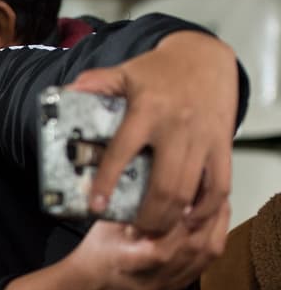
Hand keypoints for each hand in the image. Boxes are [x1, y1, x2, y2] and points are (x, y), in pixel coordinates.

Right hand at [0, 207, 229, 289]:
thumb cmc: (93, 255)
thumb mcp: (105, 227)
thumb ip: (131, 209)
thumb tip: (154, 179)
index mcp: (135, 260)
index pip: (173, 234)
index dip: (187, 211)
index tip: (193, 187)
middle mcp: (156, 276)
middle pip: (197, 245)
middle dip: (209, 216)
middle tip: (212, 190)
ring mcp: (168, 284)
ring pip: (206, 255)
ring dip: (216, 227)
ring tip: (218, 203)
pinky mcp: (176, 286)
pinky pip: (205, 264)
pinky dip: (213, 240)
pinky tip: (214, 224)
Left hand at [68, 30, 237, 233]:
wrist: (205, 57)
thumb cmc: (157, 72)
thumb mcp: (123, 72)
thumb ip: (94, 83)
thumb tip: (67, 93)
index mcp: (146, 111)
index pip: (122, 151)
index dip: (106, 182)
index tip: (95, 207)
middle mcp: (176, 127)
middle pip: (163, 186)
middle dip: (147, 217)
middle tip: (133, 232)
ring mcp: (202, 138)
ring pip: (190, 190)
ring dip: (172, 218)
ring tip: (155, 231)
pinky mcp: (223, 144)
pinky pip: (220, 185)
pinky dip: (206, 208)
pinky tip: (189, 219)